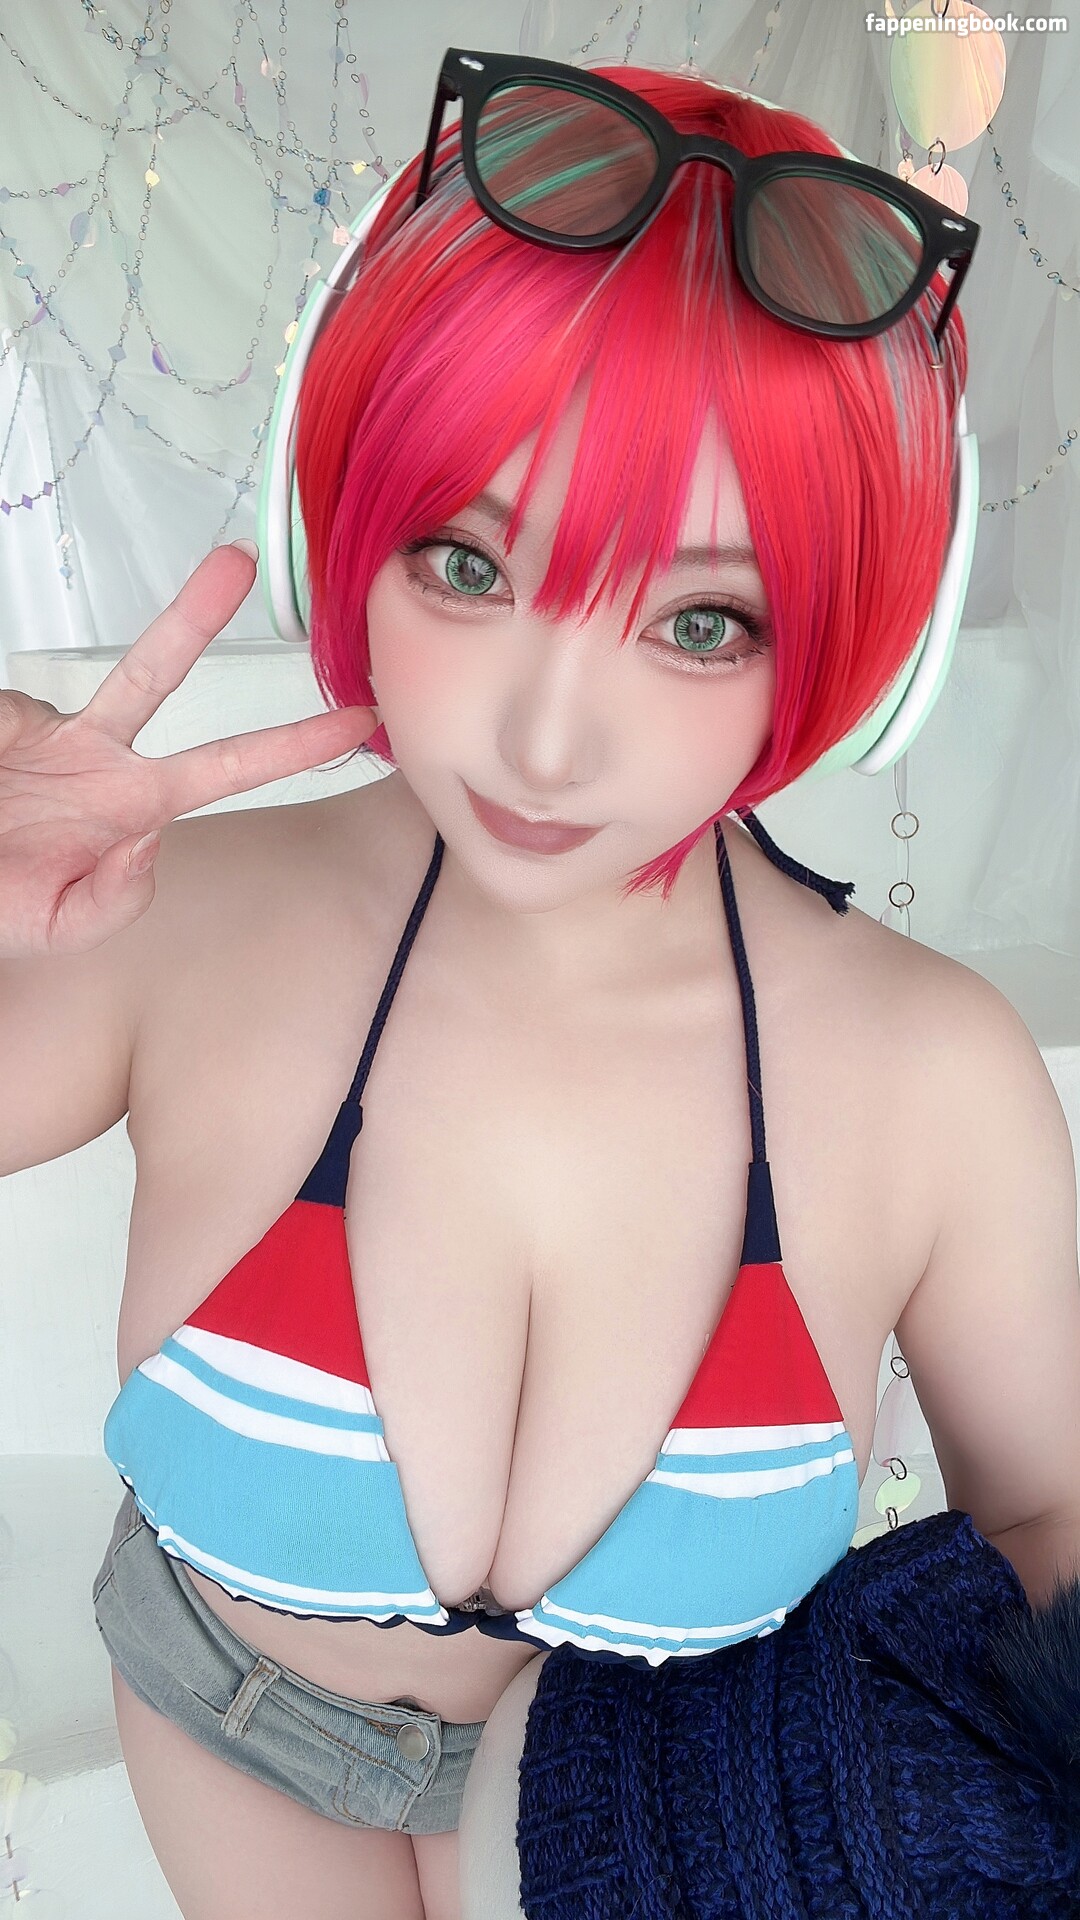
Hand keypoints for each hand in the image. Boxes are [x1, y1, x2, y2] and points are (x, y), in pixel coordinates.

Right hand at [0, 544, 377, 957]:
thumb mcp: (60, 925)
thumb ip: (115, 899)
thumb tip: (144, 838)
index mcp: (129, 807)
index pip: (227, 768)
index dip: (295, 746)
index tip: (358, 720)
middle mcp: (98, 758)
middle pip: (158, 675)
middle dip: (197, 615)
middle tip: (240, 560)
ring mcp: (45, 730)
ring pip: (82, 681)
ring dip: (119, 654)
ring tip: (104, 700)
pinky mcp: (2, 717)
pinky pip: (7, 717)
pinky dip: (2, 744)